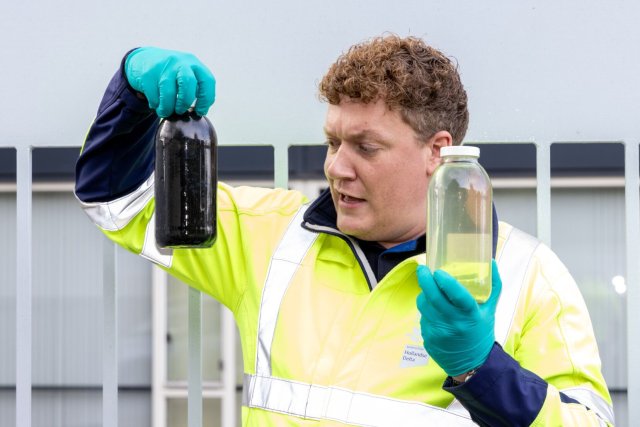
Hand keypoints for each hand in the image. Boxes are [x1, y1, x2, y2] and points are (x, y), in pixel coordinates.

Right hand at [125, 47, 215, 117]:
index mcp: (194, 64)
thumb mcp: (187, 73)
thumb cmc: (172, 73)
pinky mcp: (147, 74)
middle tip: (180, 110)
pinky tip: (156, 104)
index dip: (206, 99)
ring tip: (166, 111)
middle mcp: (179, 62)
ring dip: (168, 108)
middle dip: (185, 102)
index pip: (207, 81)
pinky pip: (154, 96)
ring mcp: (163, 67)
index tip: (200, 111)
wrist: (145, 59)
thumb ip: (195, 88)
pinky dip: (156, 105)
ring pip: (169, 93)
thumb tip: (200, 110)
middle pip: (187, 84)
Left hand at [416, 260, 501, 376]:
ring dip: (424, 294)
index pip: (457, 295)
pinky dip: (426, 310)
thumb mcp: (491, 310)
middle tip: (422, 269)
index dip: (446, 282)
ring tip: (430, 289)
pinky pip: (423, 317)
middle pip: (433, 297)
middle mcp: (454, 323)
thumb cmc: (481, 332)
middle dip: (424, 279)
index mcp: (470, 315)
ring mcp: (439, 332)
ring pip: (424, 305)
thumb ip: (493, 286)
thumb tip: (491, 260)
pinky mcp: (428, 338)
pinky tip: (434, 310)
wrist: (472, 364)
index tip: (438, 271)